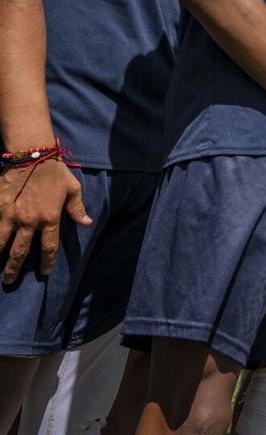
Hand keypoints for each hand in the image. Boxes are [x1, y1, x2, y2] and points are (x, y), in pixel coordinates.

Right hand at [0, 159, 90, 283]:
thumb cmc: (54, 171)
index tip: (44, 272)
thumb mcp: (72, 189)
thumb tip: (86, 223)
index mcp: (49, 218)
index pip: (48, 246)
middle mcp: (29, 221)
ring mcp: (10, 215)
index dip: (46, 261)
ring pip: (0, 243)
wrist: (32, 154)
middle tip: (9, 281)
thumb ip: (77, 208)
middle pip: (19, 251)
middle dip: (14, 269)